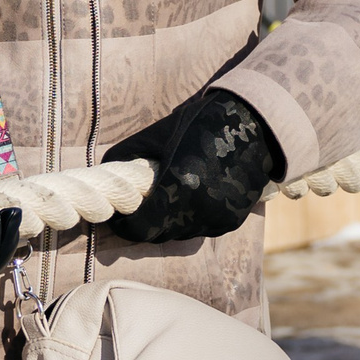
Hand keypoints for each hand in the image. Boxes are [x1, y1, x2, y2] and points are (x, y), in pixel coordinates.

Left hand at [101, 89, 282, 244]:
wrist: (256, 126)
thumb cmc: (201, 124)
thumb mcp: (157, 135)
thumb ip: (127, 157)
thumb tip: (103, 173)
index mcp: (178, 186)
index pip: (139, 227)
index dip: (125, 224)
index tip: (122, 214)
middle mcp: (199, 210)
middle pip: (158, 235)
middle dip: (147, 223)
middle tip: (143, 204)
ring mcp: (217, 218)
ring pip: (180, 235)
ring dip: (170, 223)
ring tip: (171, 196)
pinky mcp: (231, 222)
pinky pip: (201, 229)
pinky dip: (192, 219)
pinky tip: (196, 196)